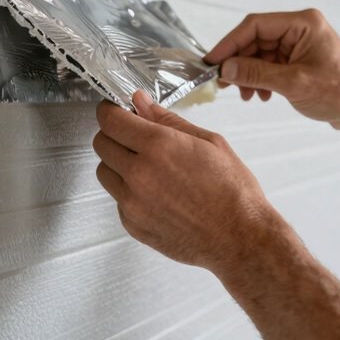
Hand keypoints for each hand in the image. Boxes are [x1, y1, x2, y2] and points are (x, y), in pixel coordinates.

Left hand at [93, 91, 283, 273]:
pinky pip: (117, 198)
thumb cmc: (232, 191)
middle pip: (101, 143)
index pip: (109, 119)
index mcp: (159, 146)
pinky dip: (128, 191)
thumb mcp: (209, 142)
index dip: (110, 110)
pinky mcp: (132, 224)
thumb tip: (140, 102)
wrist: (239, 237)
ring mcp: (133, 202)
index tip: (116, 110)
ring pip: (104, 171)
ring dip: (118, 163)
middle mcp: (140, 173)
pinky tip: (155, 191)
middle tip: (134, 136)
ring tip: (147, 166)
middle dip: (114, 134)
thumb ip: (168, 119)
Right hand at [204, 9, 339, 128]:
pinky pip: (270, 64)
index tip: (213, 61)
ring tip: (246, 94)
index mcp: (303, 23)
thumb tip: (226, 68)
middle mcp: (301, 29)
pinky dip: (261, 79)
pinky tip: (261, 95)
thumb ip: (256, 74)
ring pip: (260, 54)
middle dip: (239, 63)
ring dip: (249, 74)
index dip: (230, 43)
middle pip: (256, 40)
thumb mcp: (293, 83)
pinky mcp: (299, 59)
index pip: (255, 25)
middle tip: (224, 82)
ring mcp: (300, 44)